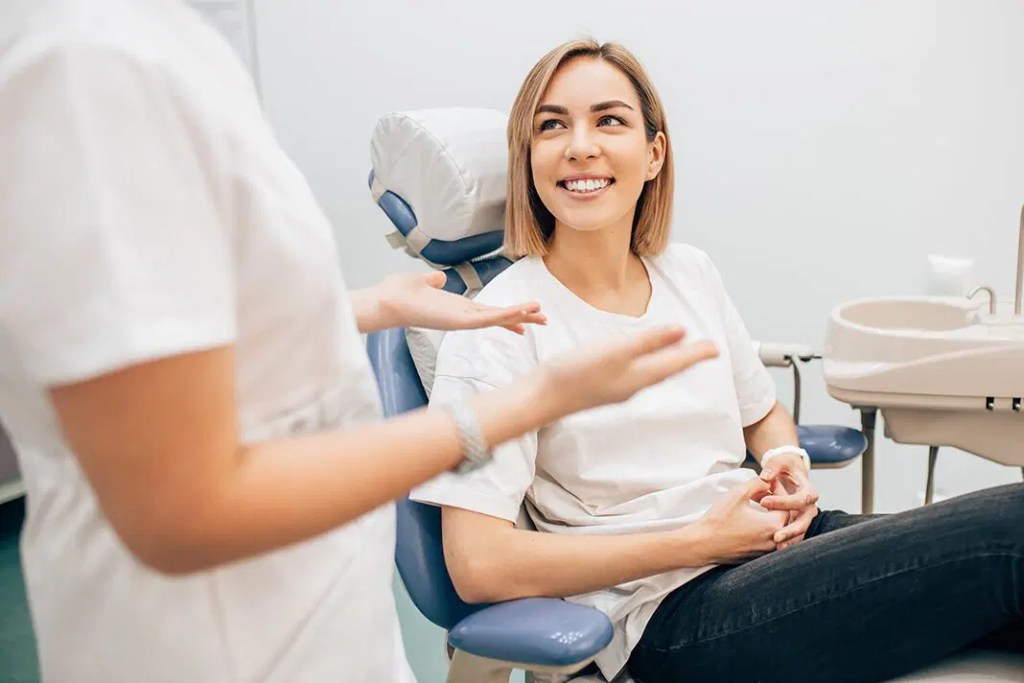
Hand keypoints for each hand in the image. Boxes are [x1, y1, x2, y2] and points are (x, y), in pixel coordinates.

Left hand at [373, 271, 546, 333]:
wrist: (385, 301)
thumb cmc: (398, 294)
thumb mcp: (421, 282)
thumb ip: (433, 281)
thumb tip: (438, 278)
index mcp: (457, 307)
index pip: (488, 312)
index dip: (508, 314)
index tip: (526, 317)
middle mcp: (462, 316)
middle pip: (499, 317)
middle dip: (522, 318)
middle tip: (545, 321)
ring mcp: (462, 320)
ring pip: (497, 319)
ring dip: (520, 316)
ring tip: (542, 315)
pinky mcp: (459, 321)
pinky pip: (487, 319)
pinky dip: (506, 315)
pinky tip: (521, 313)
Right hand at [539, 326, 718, 415]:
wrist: (542, 398)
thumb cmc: (576, 373)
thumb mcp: (616, 351)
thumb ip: (649, 341)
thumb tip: (681, 331)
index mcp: (640, 376)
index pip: (676, 362)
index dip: (697, 353)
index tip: (716, 348)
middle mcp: (633, 385)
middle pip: (668, 369)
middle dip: (687, 358)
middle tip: (705, 350)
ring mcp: (617, 388)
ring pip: (652, 372)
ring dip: (668, 361)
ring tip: (679, 352)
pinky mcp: (602, 386)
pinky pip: (636, 373)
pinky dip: (648, 364)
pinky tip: (640, 360)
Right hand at [696, 478, 788, 563]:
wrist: (703, 544)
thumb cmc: (719, 519)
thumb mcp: (738, 494)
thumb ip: (757, 483)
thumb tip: (768, 481)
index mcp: (773, 525)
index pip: (787, 504)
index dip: (778, 490)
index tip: (768, 482)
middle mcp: (774, 540)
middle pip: (784, 517)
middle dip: (776, 502)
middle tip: (763, 492)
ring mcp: (765, 551)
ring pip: (777, 529)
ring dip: (771, 515)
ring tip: (758, 505)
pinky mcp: (757, 556)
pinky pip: (768, 539)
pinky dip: (765, 528)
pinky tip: (751, 519)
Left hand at [759, 453, 818, 549]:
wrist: (790, 473)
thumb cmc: (784, 467)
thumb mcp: (780, 462)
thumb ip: (773, 467)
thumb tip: (764, 476)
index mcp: (808, 491)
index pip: (799, 499)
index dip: (782, 502)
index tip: (763, 502)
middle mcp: (810, 506)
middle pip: (804, 521)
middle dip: (791, 530)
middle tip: (776, 536)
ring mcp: (804, 517)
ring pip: (801, 532)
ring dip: (790, 540)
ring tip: (777, 547)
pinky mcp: (797, 523)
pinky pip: (795, 536)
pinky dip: (787, 542)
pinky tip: (776, 549)